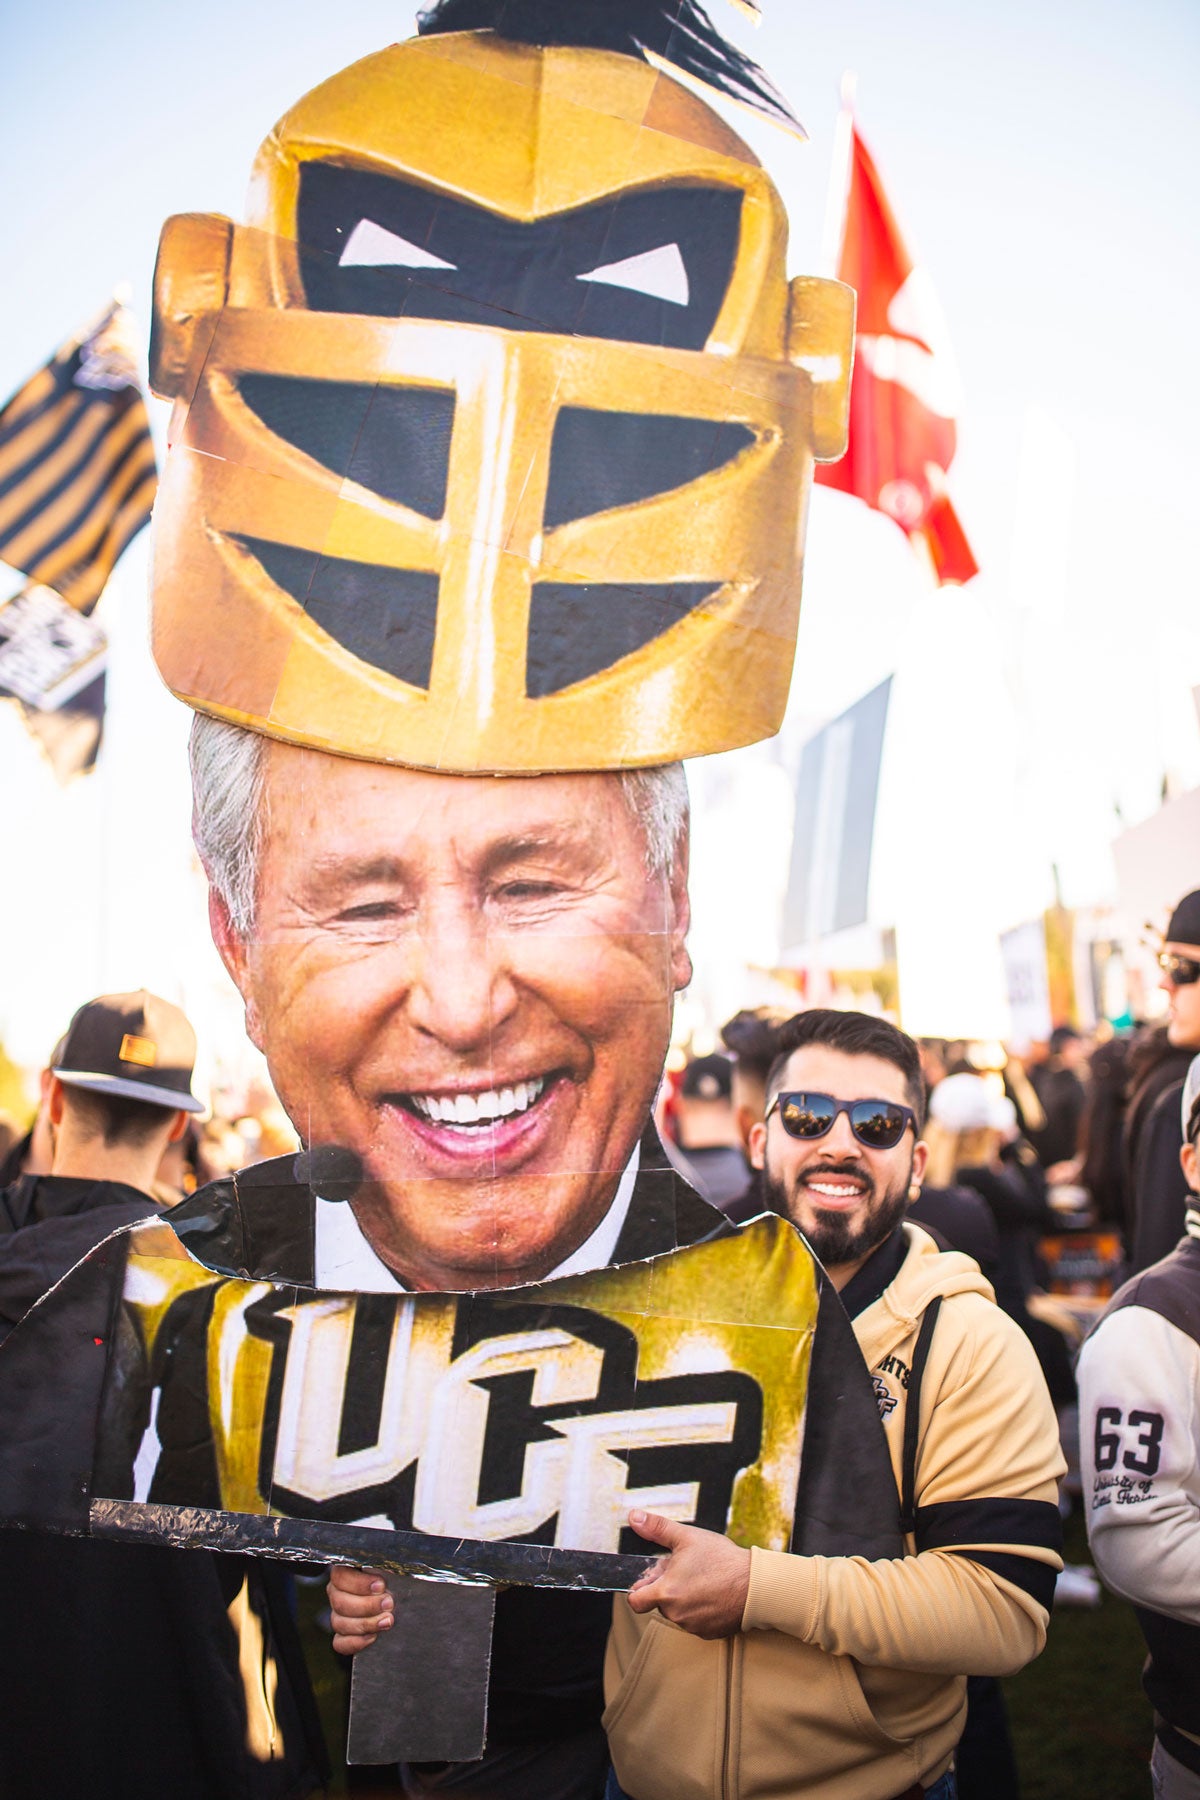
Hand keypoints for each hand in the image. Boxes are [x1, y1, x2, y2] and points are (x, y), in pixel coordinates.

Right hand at [327, 1565, 393, 1653]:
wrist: (397, 1601)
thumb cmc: (393, 1580)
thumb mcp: (389, 1569)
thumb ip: (384, 1568)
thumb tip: (390, 1571)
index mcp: (344, 1572)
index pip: (340, 1577)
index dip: (359, 1583)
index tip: (381, 1586)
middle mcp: (337, 1593)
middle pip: (340, 1603)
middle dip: (367, 1605)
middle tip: (388, 1604)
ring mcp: (338, 1616)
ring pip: (339, 1623)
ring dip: (365, 1624)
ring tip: (387, 1620)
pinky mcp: (342, 1636)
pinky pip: (339, 1644)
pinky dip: (356, 1642)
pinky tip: (373, 1637)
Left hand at [625, 1509, 750, 1638]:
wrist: (756, 1584)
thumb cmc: (722, 1560)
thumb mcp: (687, 1537)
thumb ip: (657, 1528)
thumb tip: (634, 1518)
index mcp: (666, 1593)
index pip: (635, 1601)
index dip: (640, 1588)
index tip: (651, 1578)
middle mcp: (676, 1614)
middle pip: (660, 1603)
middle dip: (668, 1587)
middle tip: (686, 1570)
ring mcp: (693, 1626)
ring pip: (679, 1612)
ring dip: (684, 1599)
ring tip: (703, 1579)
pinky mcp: (709, 1633)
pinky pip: (696, 1621)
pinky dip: (701, 1610)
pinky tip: (714, 1593)